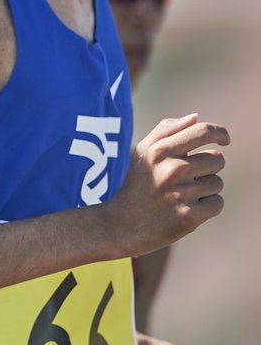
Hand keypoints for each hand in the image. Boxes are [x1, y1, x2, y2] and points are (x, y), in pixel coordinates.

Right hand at [104, 115, 225, 256]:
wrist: (120, 226)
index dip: (220, 132)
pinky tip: (186, 209)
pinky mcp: (190, 216)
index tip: (225, 139)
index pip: (202, 132)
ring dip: (205, 189)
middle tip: (186, 179)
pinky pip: (217, 203)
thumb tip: (195, 118)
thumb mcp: (141, 153)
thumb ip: (166, 131)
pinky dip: (207, 207)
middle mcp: (172, 170)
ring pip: (217, 183)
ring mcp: (181, 194)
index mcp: (160, 151)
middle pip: (217, 159)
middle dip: (207, 168)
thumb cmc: (135, 186)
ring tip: (181, 195)